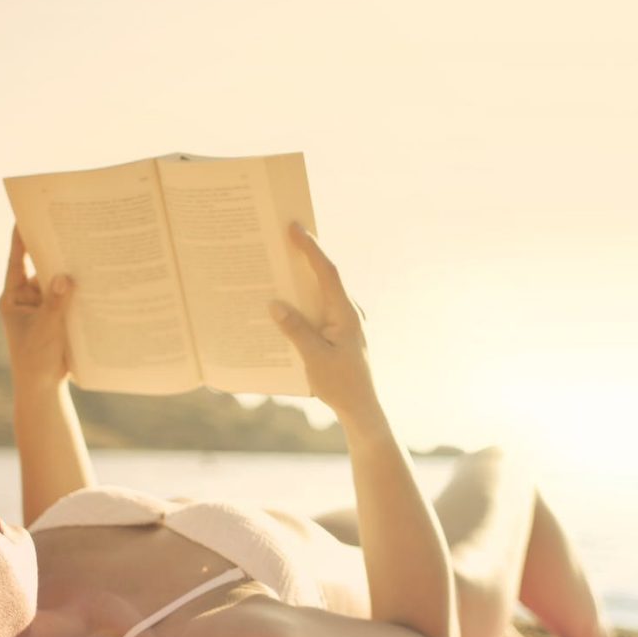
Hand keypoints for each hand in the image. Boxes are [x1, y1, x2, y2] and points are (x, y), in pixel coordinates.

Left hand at [0, 227, 73, 387]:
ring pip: (57, 284)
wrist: (42, 387)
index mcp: (13, 297)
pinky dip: (79, 293)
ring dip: (70, 274)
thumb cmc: (36, 359)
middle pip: (40, 268)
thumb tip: (65, 276)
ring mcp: (43, 308)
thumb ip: (55, 303)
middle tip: (69, 230)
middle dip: (54, 253)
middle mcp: (27, 299)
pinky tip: (96, 282)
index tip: (25, 215)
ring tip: (88, 254)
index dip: (20, 238)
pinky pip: (69, 299)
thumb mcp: (46, 329)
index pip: (16, 260)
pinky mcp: (58, 318)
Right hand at [269, 224, 378, 422]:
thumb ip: (295, 330)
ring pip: (320, 293)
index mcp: (346, 313)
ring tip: (276, 264)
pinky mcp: (339, 332)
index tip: (294, 227)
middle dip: (302, 256)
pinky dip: (302, 302)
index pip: (327, 272)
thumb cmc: (341, 385)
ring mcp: (345, 322)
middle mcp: (348, 312)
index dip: (310, 248)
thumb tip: (275, 305)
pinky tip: (283, 304)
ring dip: (300, 280)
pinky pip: (318, 309)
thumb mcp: (314, 359)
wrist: (362, 409)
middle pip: (323, 276)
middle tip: (280, 236)